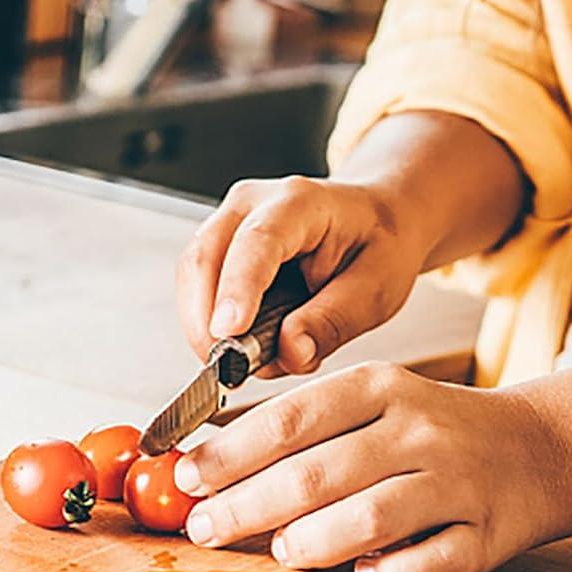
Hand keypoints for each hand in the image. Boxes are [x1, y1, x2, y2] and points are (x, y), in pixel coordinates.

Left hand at [173, 363, 561, 571]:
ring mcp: (453, 484)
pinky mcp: (485, 537)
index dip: (230, 452)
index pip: (288, 420)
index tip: (186, 475)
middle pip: (316, 473)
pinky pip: (429, 563)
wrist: (534, 448)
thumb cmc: (425, 426)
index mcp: (377, 387)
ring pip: (369, 518)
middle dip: (247, 505)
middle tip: (204, 527)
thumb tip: (207, 454)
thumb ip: (297, 422)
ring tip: (277, 550)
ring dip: (311, 541)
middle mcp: (415, 430)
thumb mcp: (366, 400)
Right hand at [176, 175, 428, 373]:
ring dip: (203, 323)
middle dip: (205, 318)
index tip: (228, 332)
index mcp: (300, 202)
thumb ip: (335, 320)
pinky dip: (207, 320)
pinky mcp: (219, 244)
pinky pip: (196, 282)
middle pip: (205, 255)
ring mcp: (229, 219)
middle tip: (226, 369)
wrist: (375, 217)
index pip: (258, 241)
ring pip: (192, 271)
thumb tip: (290, 351)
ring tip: (239, 363)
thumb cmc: (379, 244)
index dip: (238, 287)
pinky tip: (236, 345)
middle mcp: (252, 203)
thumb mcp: (379, 288)